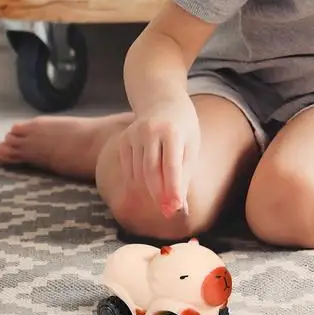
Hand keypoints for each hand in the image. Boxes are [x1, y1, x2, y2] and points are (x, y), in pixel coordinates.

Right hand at [118, 95, 199, 218]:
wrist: (163, 102)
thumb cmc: (183, 129)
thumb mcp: (191, 147)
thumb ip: (184, 175)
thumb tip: (179, 207)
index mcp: (172, 131)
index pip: (171, 166)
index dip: (172, 189)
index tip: (175, 209)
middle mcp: (150, 131)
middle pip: (151, 172)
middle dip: (159, 195)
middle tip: (168, 212)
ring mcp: (133, 134)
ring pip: (138, 173)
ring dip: (149, 191)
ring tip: (162, 200)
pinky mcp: (123, 140)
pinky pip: (128, 170)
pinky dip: (138, 183)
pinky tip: (148, 186)